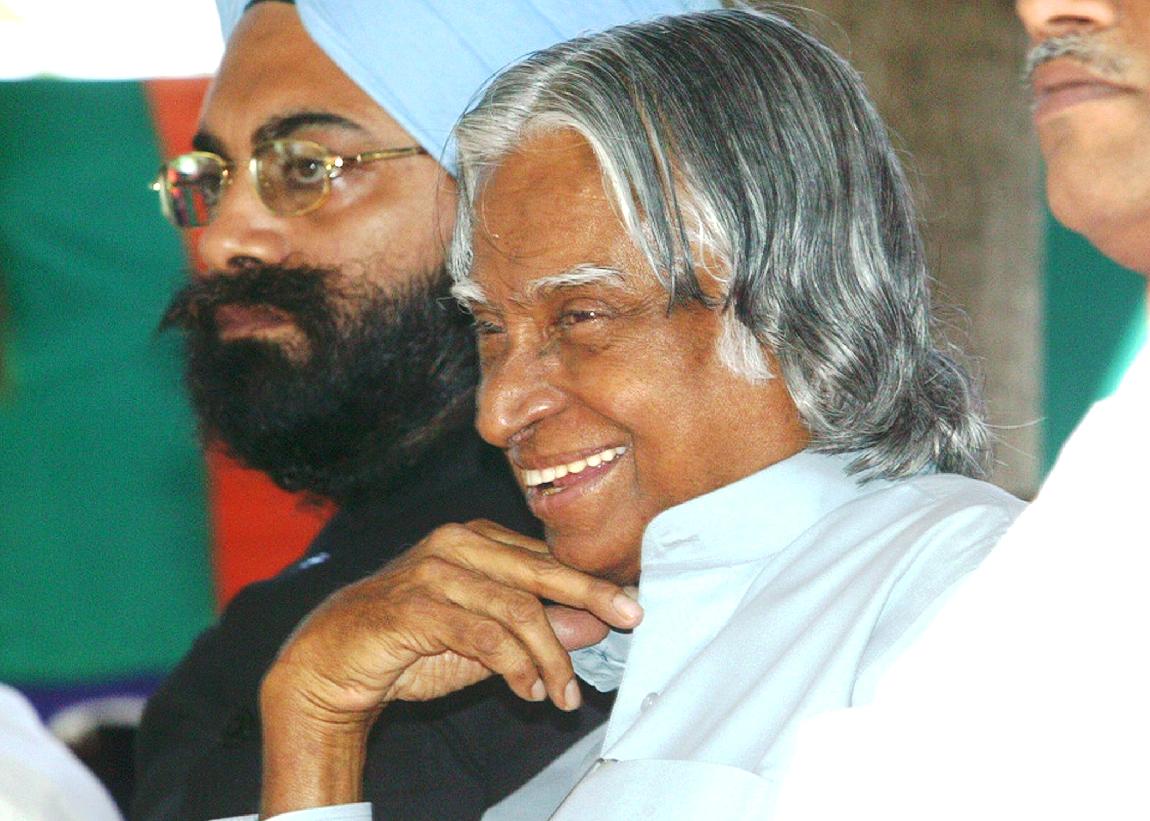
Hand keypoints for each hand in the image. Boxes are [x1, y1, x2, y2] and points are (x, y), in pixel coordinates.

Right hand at [258, 519, 641, 814]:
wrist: (330, 662)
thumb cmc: (408, 644)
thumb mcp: (484, 639)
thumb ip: (535, 628)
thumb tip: (594, 625)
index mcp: (473, 539)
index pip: (544, 557)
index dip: (588, 582)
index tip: (628, 604)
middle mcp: (455, 544)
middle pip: (539, 571)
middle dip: (589, 596)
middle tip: (630, 618)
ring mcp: (433, 571)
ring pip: (516, 608)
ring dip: (549, 657)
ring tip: (562, 694)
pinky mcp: (414, 606)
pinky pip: (483, 635)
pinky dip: (514, 666)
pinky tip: (527, 690)